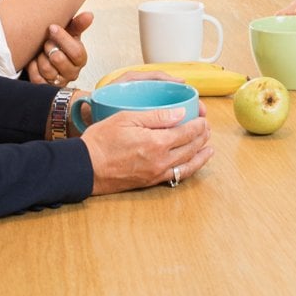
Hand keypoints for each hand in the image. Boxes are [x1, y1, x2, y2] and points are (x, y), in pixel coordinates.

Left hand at [26, 13, 91, 85]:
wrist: (44, 56)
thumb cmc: (58, 44)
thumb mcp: (68, 33)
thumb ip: (78, 25)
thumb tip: (89, 15)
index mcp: (80, 59)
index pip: (76, 52)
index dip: (62, 39)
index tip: (52, 27)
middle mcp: (72, 73)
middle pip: (59, 59)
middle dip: (49, 47)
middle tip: (46, 42)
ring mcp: (59, 82)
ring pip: (46, 69)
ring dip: (40, 57)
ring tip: (41, 52)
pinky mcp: (45, 87)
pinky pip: (37, 78)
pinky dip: (33, 67)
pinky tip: (35, 61)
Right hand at [80, 109, 212, 194]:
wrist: (86, 167)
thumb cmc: (101, 141)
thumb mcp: (127, 118)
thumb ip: (156, 116)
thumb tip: (180, 113)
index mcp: (156, 142)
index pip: (187, 132)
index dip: (198, 123)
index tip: (203, 116)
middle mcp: (161, 160)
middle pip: (191, 147)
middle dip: (202, 136)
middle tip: (207, 127)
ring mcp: (157, 173)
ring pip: (188, 164)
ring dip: (201, 154)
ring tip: (209, 146)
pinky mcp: (151, 181)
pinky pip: (178, 176)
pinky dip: (190, 168)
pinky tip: (193, 163)